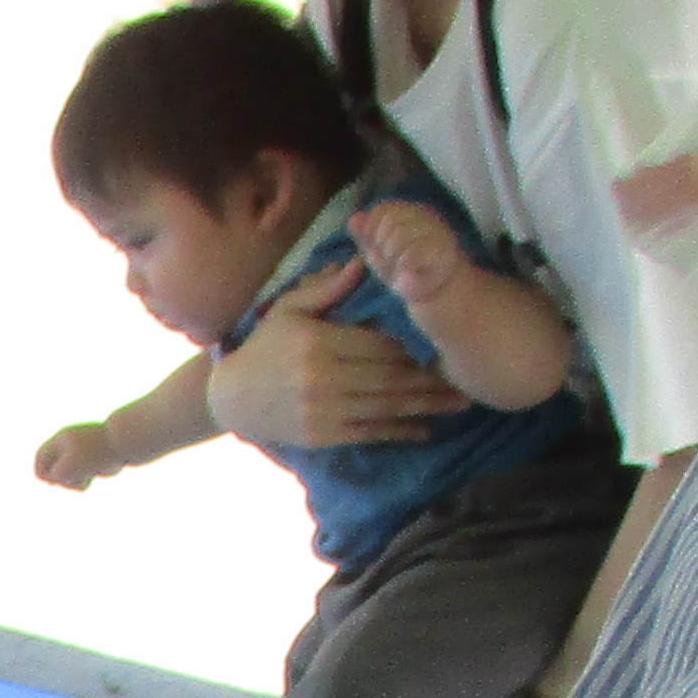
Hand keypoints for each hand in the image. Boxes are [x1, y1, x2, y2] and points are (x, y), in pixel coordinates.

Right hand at [34, 419, 123, 492]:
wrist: (127, 442)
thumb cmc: (97, 454)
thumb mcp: (70, 469)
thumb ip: (56, 477)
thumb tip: (57, 480)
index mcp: (62, 439)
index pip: (40, 457)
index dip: (41, 473)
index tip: (52, 483)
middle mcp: (70, 443)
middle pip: (54, 466)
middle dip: (61, 479)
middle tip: (71, 484)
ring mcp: (83, 450)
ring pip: (69, 472)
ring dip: (73, 481)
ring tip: (85, 483)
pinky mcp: (94, 457)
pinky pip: (83, 472)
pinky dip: (85, 478)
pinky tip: (93, 477)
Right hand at [210, 264, 466, 451]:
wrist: (233, 398)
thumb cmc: (266, 346)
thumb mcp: (290, 308)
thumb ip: (328, 288)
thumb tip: (364, 262)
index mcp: (318, 343)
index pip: (378, 344)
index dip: (413, 347)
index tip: (441, 346)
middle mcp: (321, 379)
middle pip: (389, 378)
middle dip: (430, 380)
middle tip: (465, 378)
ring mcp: (322, 411)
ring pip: (385, 407)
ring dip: (425, 407)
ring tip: (459, 404)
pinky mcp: (322, 435)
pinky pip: (368, 433)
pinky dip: (399, 432)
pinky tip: (425, 430)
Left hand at [348, 200, 471, 304]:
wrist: (435, 289)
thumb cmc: (403, 267)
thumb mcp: (378, 250)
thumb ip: (365, 234)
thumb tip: (353, 218)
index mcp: (408, 211)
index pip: (382, 210)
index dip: (371, 230)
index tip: (374, 248)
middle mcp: (425, 215)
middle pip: (389, 223)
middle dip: (381, 245)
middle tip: (389, 260)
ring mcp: (437, 231)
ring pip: (399, 237)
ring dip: (392, 257)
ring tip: (399, 266)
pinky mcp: (443, 250)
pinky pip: (411, 256)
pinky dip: (404, 267)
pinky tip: (408, 273)